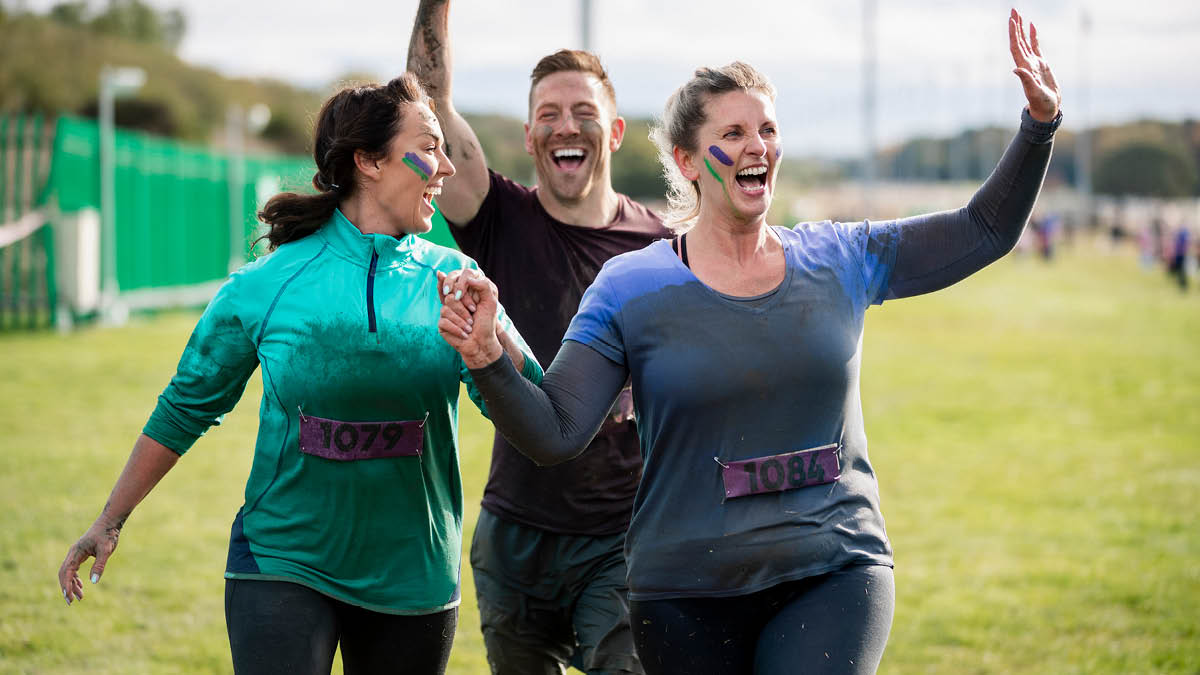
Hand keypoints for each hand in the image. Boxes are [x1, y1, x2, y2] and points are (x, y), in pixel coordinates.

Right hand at [58, 517, 121, 604]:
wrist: (110, 522)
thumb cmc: (108, 534)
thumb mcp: (106, 550)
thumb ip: (99, 565)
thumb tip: (93, 582)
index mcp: (76, 552)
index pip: (66, 571)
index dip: (66, 585)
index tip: (69, 597)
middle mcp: (73, 553)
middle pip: (64, 573)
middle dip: (66, 588)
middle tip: (71, 602)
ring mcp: (76, 554)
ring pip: (68, 572)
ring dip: (72, 585)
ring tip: (80, 597)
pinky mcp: (81, 554)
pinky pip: (74, 569)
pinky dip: (76, 578)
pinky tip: (82, 586)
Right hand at [437, 268, 501, 367]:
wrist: (482, 343)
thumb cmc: (486, 322)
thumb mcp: (490, 302)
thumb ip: (483, 285)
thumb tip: (468, 278)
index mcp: (464, 292)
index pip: (455, 280)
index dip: (462, 290)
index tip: (474, 306)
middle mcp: (453, 299)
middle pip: (450, 296)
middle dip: (464, 309)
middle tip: (474, 315)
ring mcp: (446, 311)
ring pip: (446, 309)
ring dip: (462, 320)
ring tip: (470, 327)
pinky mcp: (442, 323)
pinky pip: (444, 321)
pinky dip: (457, 329)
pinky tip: (464, 333)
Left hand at [1009, 8, 1060, 122]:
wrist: (1047, 109)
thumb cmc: (1041, 103)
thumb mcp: (1034, 92)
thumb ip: (1026, 80)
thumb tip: (1016, 69)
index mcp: (1023, 67)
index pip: (1016, 47)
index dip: (1013, 34)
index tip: (1012, 20)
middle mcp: (1026, 63)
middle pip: (1018, 41)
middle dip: (1015, 26)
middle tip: (1013, 10)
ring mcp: (1033, 63)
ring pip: (1025, 42)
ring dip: (1021, 29)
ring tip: (1019, 15)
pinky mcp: (1042, 64)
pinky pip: (1036, 46)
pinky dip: (1033, 36)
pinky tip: (1032, 26)